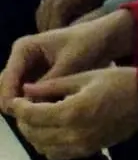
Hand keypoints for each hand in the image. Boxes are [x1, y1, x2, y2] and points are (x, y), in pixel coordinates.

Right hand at [0, 12, 132, 112]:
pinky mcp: (35, 80)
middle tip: (32, 121)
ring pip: (16, 96)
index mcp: (23, 49)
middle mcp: (19, 60)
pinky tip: (48, 115)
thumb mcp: (69, 63)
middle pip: (6, 90)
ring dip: (26, 108)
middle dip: (17, 106)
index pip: (7, 80)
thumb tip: (30, 105)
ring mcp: (26, 70)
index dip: (12, 99)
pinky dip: (36, 106)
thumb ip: (49, 83)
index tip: (24, 115)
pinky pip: (29, 97)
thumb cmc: (89, 44)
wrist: (105, 38)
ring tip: (42, 119)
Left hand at [13, 68, 137, 159]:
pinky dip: (47, 145)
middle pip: (34, 133)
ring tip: (36, 119)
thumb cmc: (119, 80)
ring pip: (42, 147)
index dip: (19, 107)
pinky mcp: (88, 151)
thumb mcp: (86, 75)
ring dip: (34, 135)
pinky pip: (57, 154)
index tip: (16, 99)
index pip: (32, 115)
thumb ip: (54, 85)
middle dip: (24, 121)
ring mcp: (80, 145)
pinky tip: (51, 131)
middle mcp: (73, 133)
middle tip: (24, 108)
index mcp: (72, 111)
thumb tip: (27, 89)